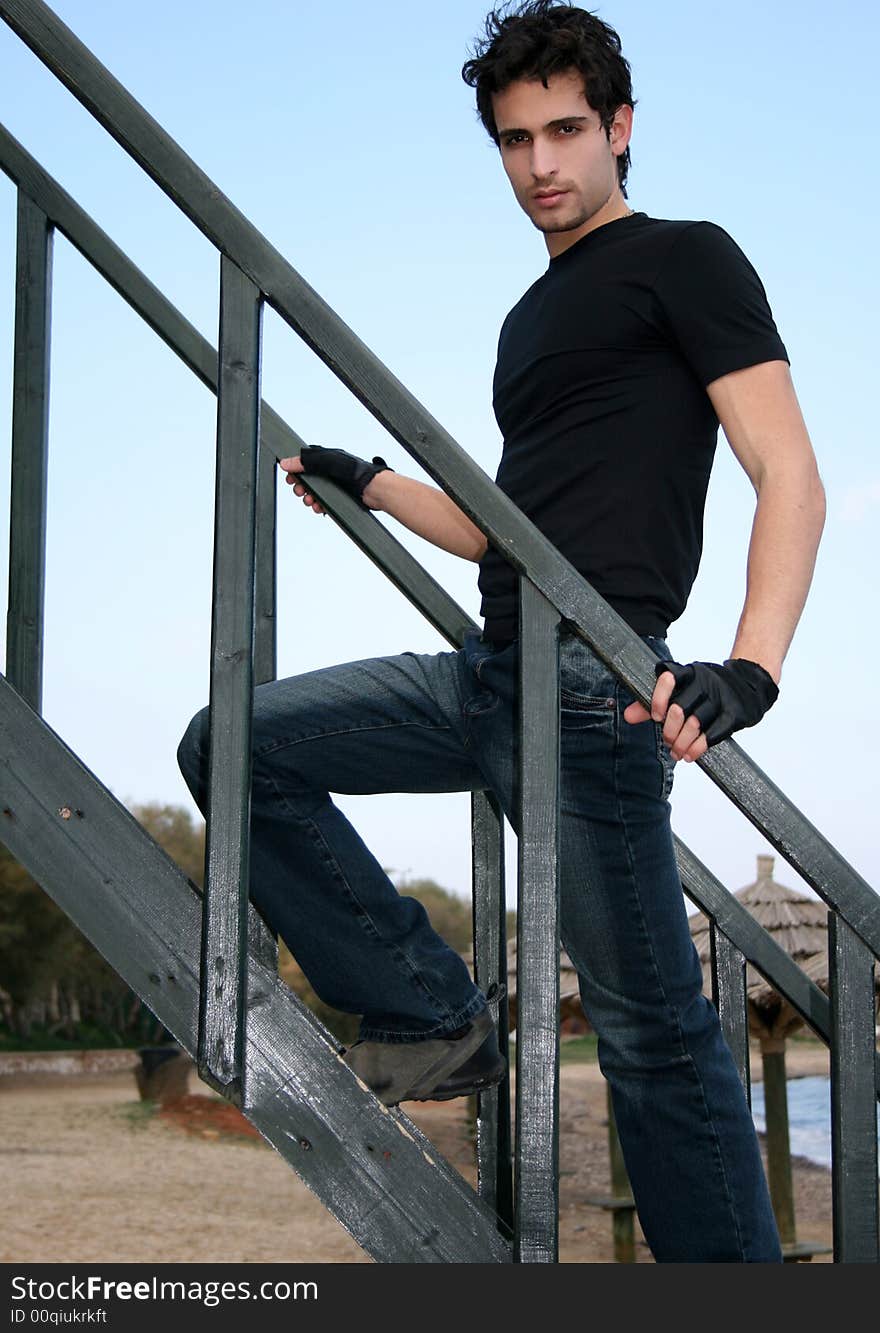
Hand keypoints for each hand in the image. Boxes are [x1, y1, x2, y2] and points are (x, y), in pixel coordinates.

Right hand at [279, 445, 392, 513]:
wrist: (372, 487)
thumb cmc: (353, 469)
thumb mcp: (324, 461)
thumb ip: (304, 463)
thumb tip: (286, 463)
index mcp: (323, 459)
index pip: (303, 464)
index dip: (295, 472)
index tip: (290, 479)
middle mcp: (327, 471)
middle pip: (306, 480)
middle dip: (301, 488)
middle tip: (300, 492)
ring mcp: (333, 485)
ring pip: (314, 493)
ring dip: (309, 499)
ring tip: (311, 501)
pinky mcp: (338, 497)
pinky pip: (323, 503)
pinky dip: (319, 506)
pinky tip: (320, 507)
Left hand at [623, 657, 778, 761]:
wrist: (749, 685)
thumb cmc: (708, 690)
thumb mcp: (682, 690)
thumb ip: (655, 702)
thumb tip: (628, 715)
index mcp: (688, 673)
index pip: (667, 677)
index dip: (658, 698)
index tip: (656, 717)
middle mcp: (704, 681)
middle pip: (679, 708)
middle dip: (670, 730)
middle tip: (668, 741)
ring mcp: (720, 696)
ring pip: (695, 724)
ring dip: (682, 743)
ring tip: (677, 752)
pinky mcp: (734, 712)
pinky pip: (714, 733)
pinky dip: (698, 748)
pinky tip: (690, 755)